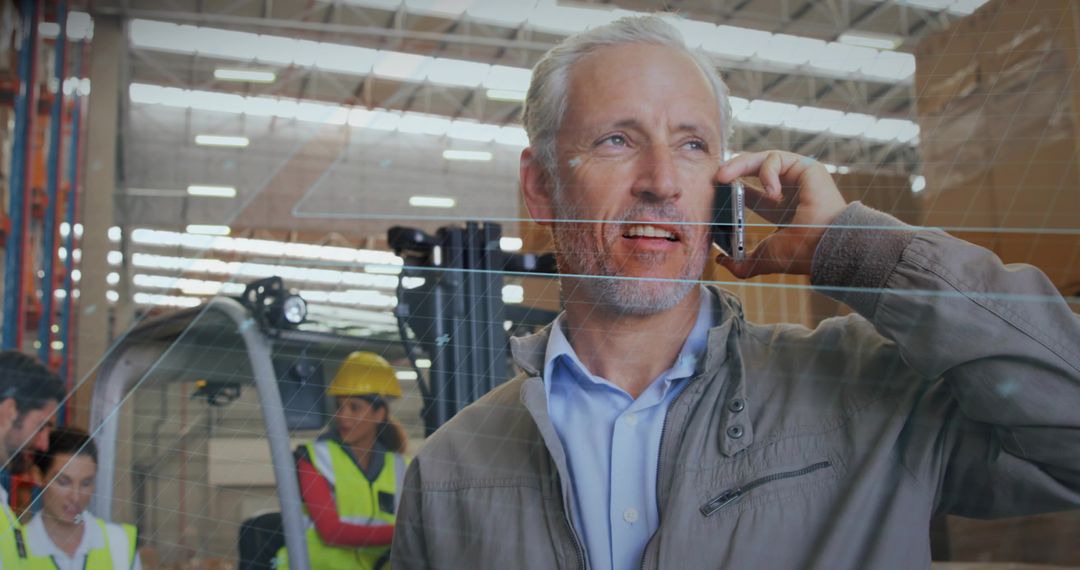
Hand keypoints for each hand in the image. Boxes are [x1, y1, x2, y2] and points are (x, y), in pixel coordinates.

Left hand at [712, 150, 847, 277]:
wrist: (823, 246)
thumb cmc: (800, 253)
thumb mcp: (763, 258)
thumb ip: (741, 263)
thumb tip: (721, 261)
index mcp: (779, 210)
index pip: (750, 193)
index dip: (731, 188)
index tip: (714, 189)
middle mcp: (789, 190)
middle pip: (752, 170)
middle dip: (730, 170)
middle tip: (712, 177)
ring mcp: (797, 177)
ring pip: (760, 159)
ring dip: (738, 165)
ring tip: (723, 177)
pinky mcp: (805, 166)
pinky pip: (775, 158)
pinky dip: (766, 173)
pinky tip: (773, 193)